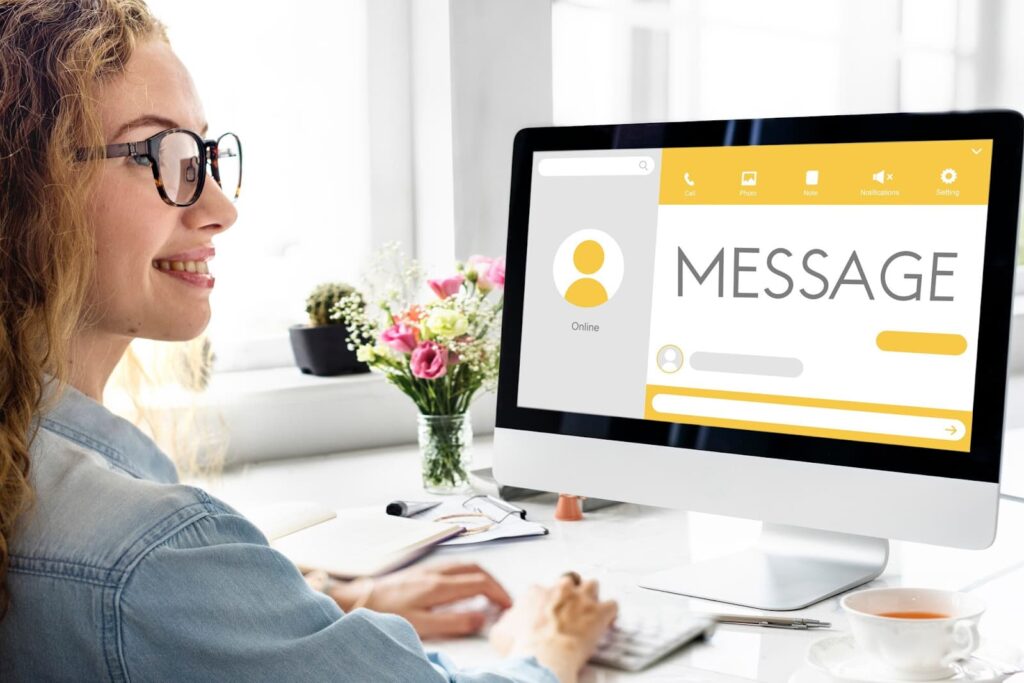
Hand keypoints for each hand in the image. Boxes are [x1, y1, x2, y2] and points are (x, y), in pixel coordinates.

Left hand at [326, 562, 512, 639]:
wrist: (360, 599)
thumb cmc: (386, 612)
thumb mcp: (422, 624)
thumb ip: (454, 621)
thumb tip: (481, 617)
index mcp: (440, 584)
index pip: (481, 583)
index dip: (499, 594)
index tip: (508, 606)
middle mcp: (437, 572)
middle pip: (478, 570)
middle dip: (496, 584)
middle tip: (504, 600)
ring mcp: (430, 568)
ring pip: (467, 566)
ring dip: (484, 577)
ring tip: (491, 593)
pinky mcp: (423, 570)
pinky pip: (456, 567)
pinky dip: (470, 575)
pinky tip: (466, 586)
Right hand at [489, 573, 617, 682]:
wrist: (543, 657)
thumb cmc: (522, 647)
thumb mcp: (500, 633)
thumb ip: (506, 621)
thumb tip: (505, 623)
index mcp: (536, 592)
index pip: (542, 590)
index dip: (546, 602)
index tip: (547, 614)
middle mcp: (559, 589)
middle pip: (569, 580)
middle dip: (570, 592)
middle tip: (569, 609)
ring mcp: (581, 598)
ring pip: (592, 585)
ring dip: (592, 596)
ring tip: (590, 610)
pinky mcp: (598, 612)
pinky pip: (612, 605)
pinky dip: (610, 614)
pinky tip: (608, 622)